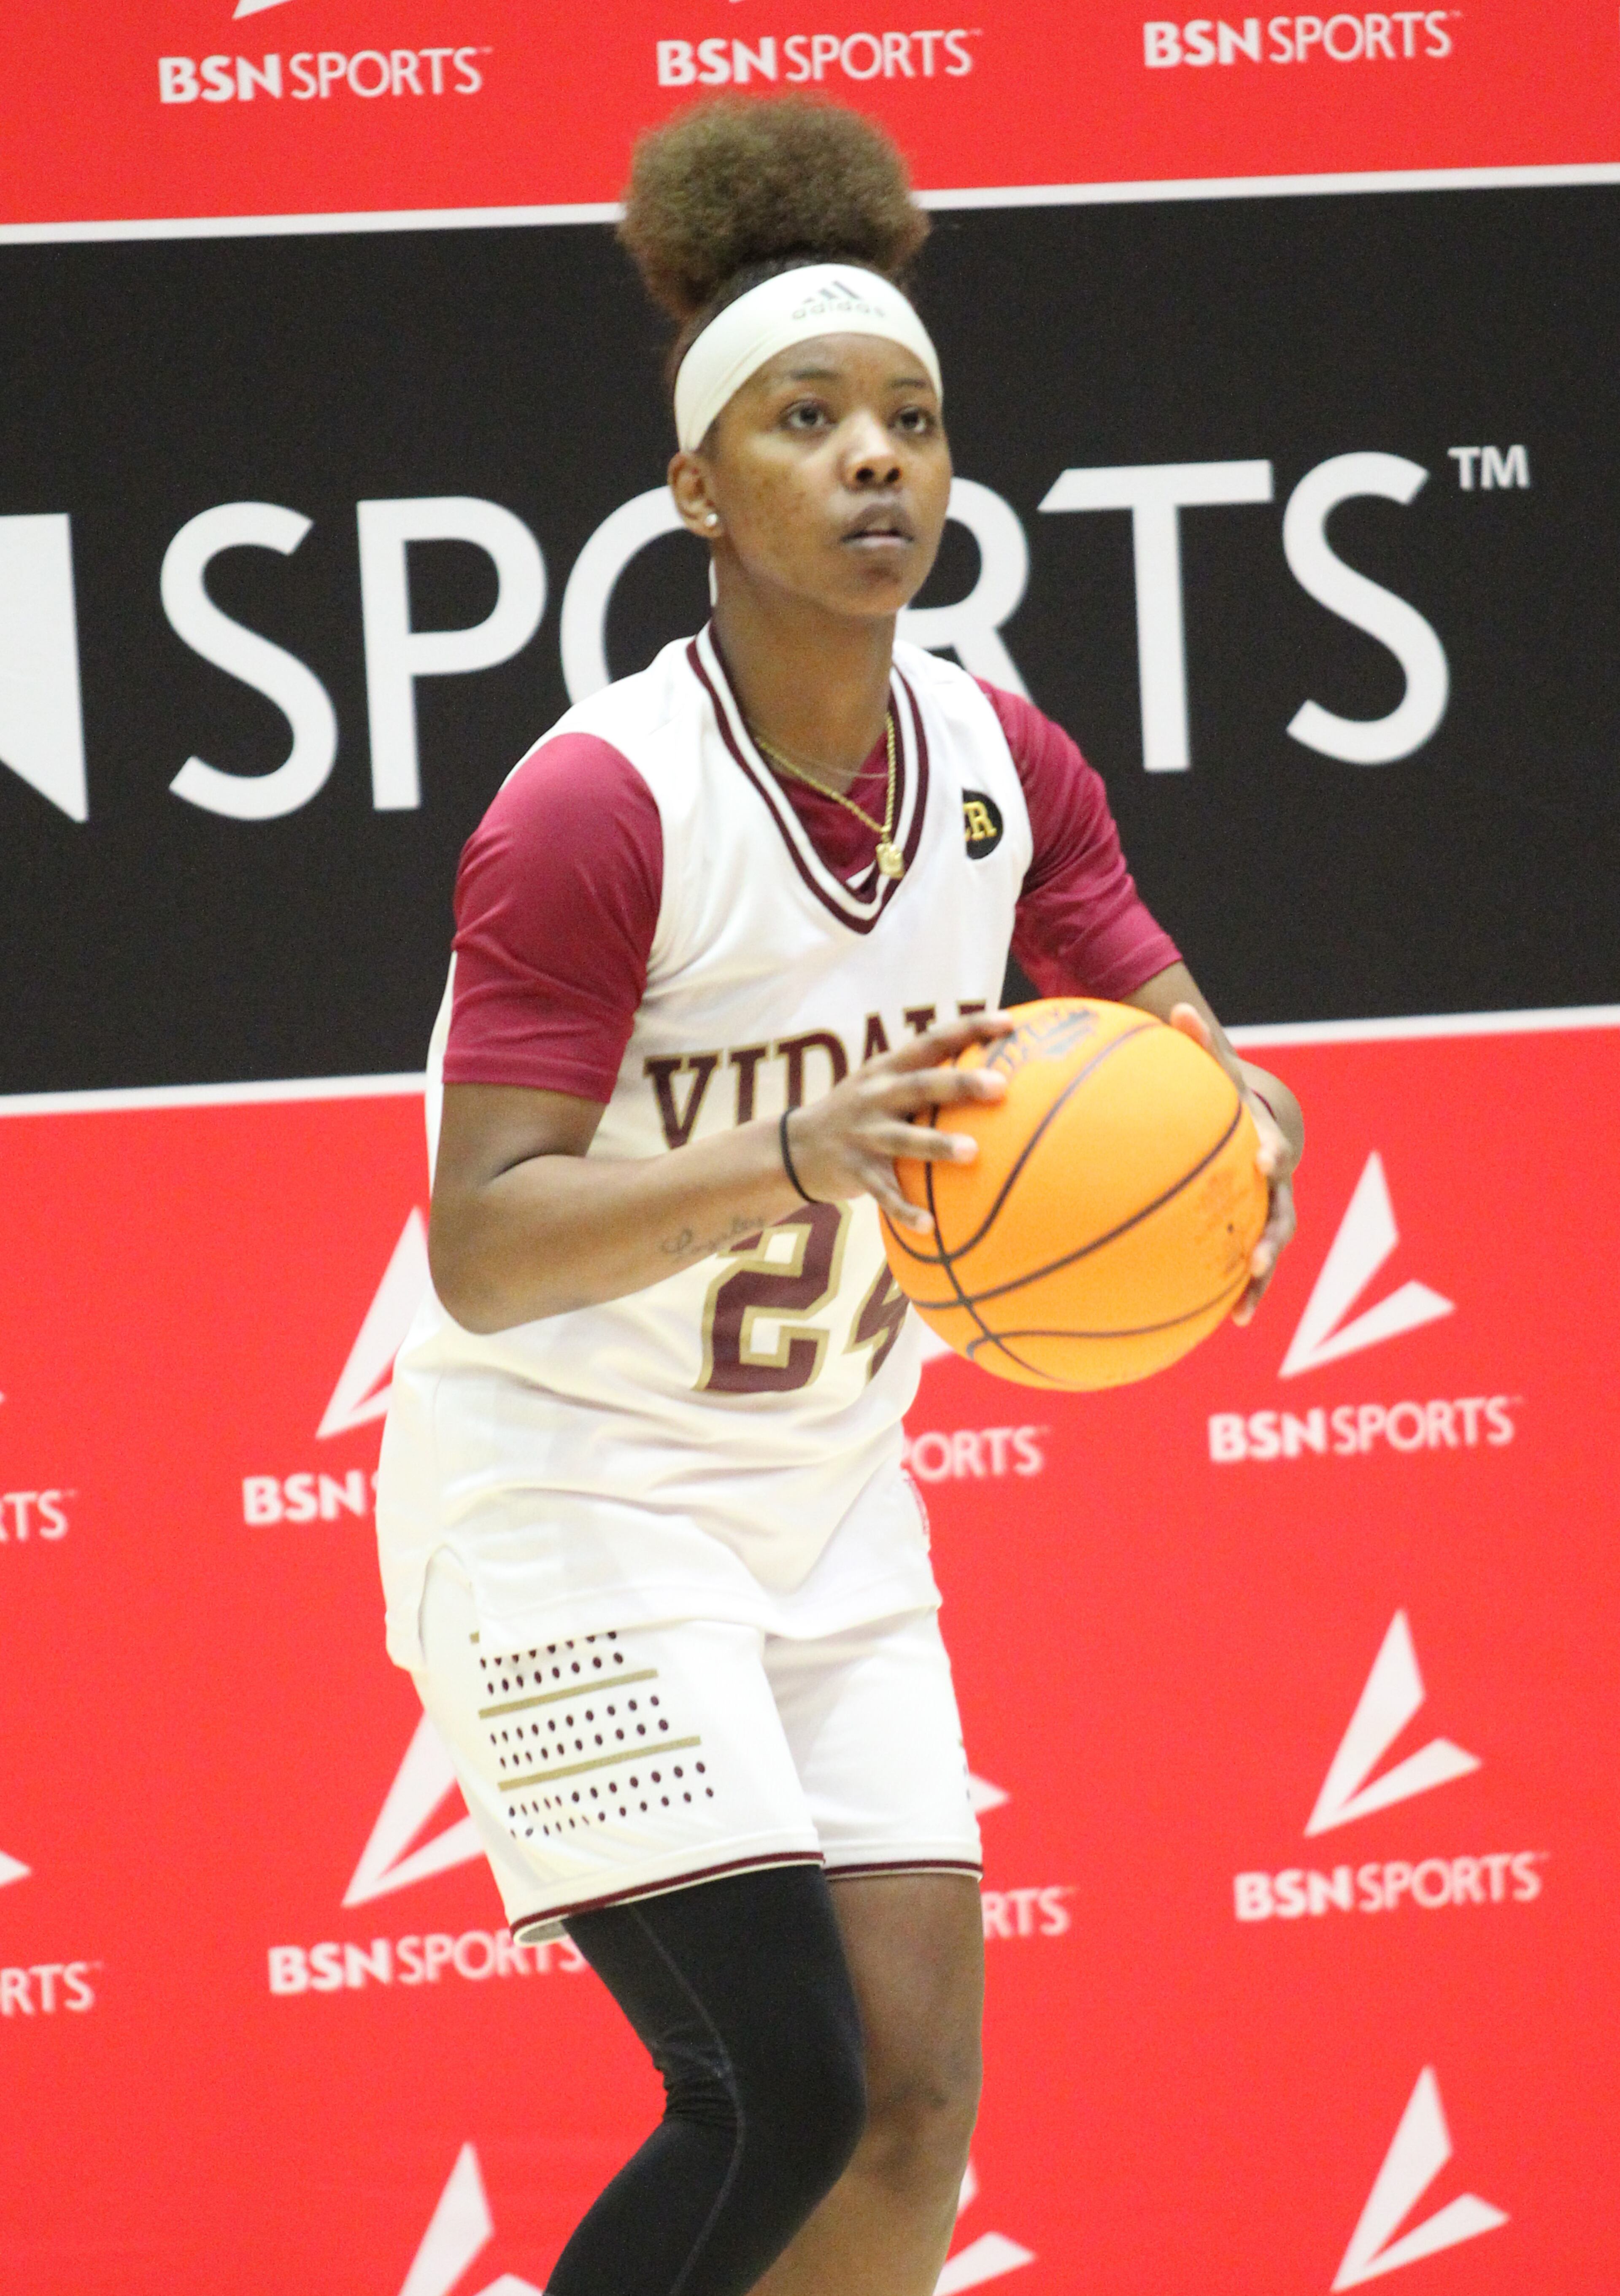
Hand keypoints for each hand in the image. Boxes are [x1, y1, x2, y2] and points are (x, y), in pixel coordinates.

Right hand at [785, 1013, 1014, 1232]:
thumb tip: (992, 1070)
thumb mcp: (881, 1084)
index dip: (968, 1029)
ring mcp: (864, 1135)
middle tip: (1001, 1085)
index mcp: (887, 1070)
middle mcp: (876, 1097)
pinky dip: (905, 1209)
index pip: (931, 1041)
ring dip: (938, 1144)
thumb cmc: (860, 1113)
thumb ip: (924, 1076)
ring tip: (973, 1152)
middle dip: (959, 1083)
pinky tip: (930, 1226)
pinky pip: (884, 1193)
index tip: (1008, 1022)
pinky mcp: (855, 1171)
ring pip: (904, 1139)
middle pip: (921, 1086)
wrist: (794, 1147)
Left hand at [1169, 1003, 1297, 1324]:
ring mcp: (1270, 1214)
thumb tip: (1178, 1008)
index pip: (1276, 1146)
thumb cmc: (1227, 1100)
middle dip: (1272, 1236)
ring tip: (1242, 1306)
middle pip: (1284, 1212)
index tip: (1265, 1160)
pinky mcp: (1253, 1238)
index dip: (1273, 1153)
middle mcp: (1278, 1184)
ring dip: (1261, 1279)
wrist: (1257, 1126)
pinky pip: (1248, 1269)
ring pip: (1272, 1249)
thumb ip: (1198, 1046)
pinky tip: (1224, 1323)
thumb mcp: (1213, 1073)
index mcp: (1268, 1142)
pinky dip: (1241, 1294)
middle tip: (1255, 1257)